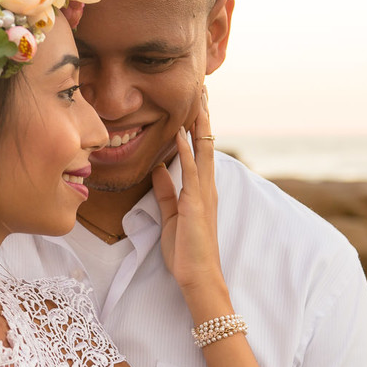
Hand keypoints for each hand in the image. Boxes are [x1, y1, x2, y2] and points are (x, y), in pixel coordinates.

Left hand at [151, 88, 220, 293]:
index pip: (201, 150)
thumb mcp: (172, 215)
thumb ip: (166, 191)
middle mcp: (207, 187)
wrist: (199, 277)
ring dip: (199, 124)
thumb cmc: (186, 251)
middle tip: (204, 89)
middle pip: (207, 143)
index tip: (196, 103)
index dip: (198, 127)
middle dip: (204, 116)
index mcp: (201, 190)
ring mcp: (203, 194)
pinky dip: (186, 150)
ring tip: (198, 99)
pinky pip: (191, 171)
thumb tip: (158, 168)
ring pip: (204, 151)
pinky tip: (180, 133)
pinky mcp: (195, 204)